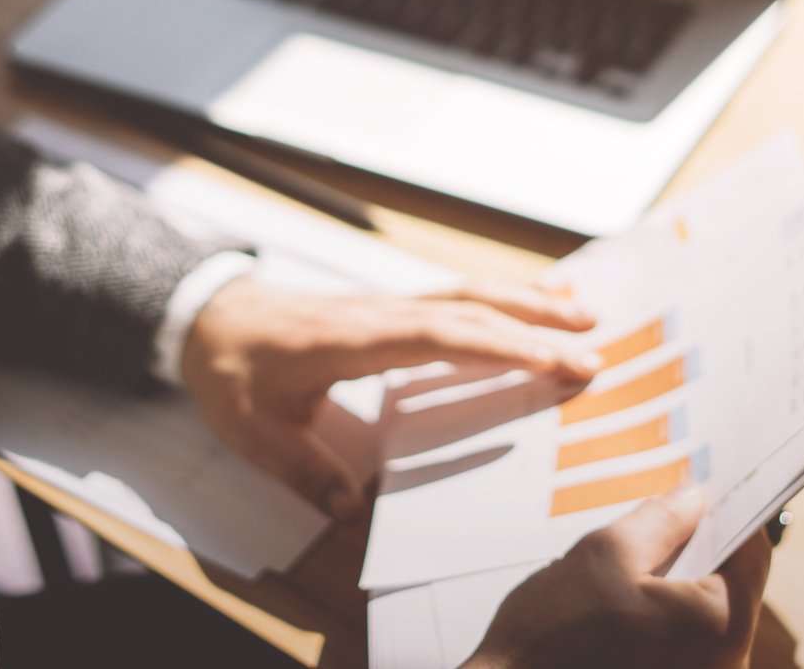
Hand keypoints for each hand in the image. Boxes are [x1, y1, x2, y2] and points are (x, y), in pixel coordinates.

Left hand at [180, 277, 599, 517]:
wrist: (207, 318)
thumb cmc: (232, 372)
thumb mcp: (254, 432)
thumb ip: (303, 469)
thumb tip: (348, 510)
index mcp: (353, 340)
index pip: (438, 337)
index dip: (498, 347)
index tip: (551, 361)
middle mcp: (380, 311)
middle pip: (468, 311)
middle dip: (534, 327)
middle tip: (595, 348)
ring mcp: (388, 303)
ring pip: (468, 293)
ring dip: (528, 301)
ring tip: (586, 311)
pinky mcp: (392, 306)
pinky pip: (455, 294)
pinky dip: (502, 293)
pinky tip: (537, 293)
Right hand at [467, 487, 770, 668]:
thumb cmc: (553, 636)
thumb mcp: (605, 553)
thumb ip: (661, 521)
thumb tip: (694, 499)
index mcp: (720, 628)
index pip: (751, 556)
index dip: (729, 515)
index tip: (706, 491)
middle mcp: (724, 667)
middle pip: (732, 589)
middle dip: (700, 549)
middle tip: (667, 514)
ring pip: (706, 620)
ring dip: (680, 586)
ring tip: (639, 558)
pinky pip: (685, 646)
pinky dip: (667, 619)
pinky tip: (628, 602)